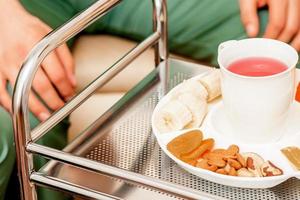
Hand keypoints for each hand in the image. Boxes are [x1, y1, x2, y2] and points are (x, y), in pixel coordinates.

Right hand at [0, 0, 75, 120]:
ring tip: (46, 116)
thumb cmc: (30, 29)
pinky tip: (21, 112)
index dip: (66, 89)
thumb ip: (66, 60)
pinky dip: (11, 106)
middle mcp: (22, 56)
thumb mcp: (53, 38)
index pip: (57, 75)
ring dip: (36, 109)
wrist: (5, 20)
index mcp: (39, 47)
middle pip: (42, 87)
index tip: (70, 95)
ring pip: (22, 93)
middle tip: (61, 107)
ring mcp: (6, 65)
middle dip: (54, 101)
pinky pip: (1, 94)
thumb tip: (72, 82)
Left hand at [239, 0, 299, 50]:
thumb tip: (252, 34)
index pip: (278, 23)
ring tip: (286, 52)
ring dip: (296, 41)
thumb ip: (248, 13)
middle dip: (282, 41)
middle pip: (292, 26)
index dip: (270, 37)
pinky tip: (296, 42)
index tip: (262, 46)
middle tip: (272, 51)